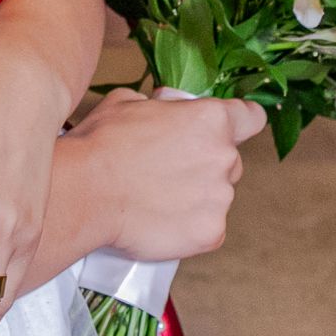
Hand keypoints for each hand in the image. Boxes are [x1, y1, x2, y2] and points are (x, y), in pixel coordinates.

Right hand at [68, 89, 263, 261]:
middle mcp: (224, 157)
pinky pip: (207, 227)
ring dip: (194, 196)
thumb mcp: (125, 102)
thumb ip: (159, 104)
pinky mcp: (211, 233)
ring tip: (153, 197)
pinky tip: (158, 219)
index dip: (241, 122)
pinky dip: (188, 225)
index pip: (250, 117)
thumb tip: (163, 108)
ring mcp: (220, 198)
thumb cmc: (101, 145)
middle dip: (204, 164)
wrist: (84, 193)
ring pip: (216, 196)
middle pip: (229, 160)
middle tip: (165, 169)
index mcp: (209, 120)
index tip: (232, 129)